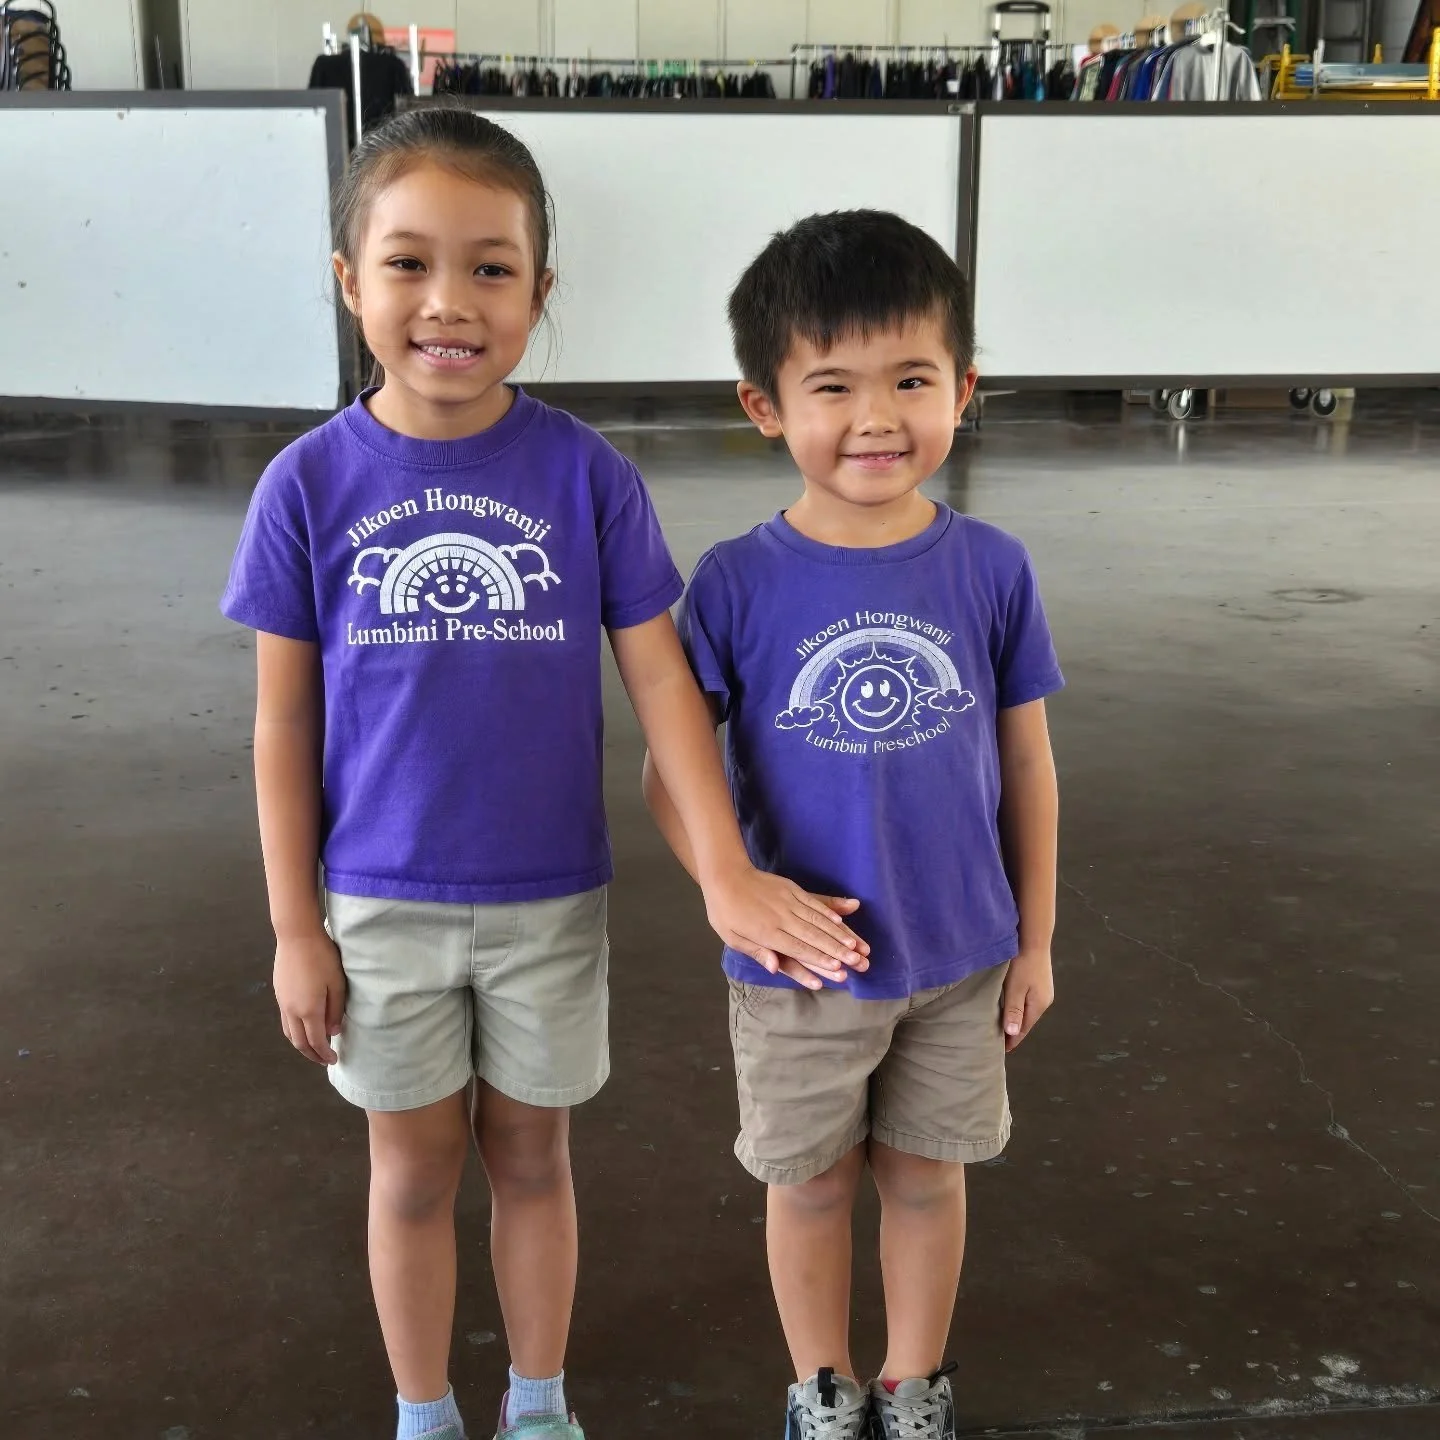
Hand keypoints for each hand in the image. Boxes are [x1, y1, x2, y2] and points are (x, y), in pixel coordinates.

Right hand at [274, 931, 346, 1064]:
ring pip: (289, 1033)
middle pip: (299, 1042)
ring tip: (313, 1048)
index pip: (316, 1041)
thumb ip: (335, 1010)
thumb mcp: (337, 983)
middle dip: (312, 1055)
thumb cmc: (322, 957)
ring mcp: (282, 1003)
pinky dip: (294, 1032)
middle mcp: (292, 1011)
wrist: (296, 936)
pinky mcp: (278, 994)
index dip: (324, 1054)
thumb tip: (333, 1032)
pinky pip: (284, 1021)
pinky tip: (303, 1028)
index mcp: (309, 1010)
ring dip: (301, 1045)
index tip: (334, 1060)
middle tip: (324, 1060)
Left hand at [701, 864, 868, 990]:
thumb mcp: (732, 937)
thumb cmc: (725, 911)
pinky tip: (843, 918)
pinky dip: (830, 911)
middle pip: (814, 935)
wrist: (726, 874)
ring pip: (819, 919)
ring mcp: (789, 900)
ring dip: (839, 932)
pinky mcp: (792, 888)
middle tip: (858, 960)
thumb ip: (756, 952)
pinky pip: (814, 902)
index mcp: (766, 932)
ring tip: (857, 943)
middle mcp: (782, 917)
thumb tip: (774, 967)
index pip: (798, 948)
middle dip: (838, 949)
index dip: (819, 958)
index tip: (838, 967)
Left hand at [1001, 948, 1052, 1050]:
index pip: (1024, 1029)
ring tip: (1001, 1026)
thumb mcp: (1015, 988)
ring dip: (1016, 1018)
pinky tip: (1009, 1006)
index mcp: (1039, 1005)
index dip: (1013, 1040)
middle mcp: (1044, 1000)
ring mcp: (1043, 990)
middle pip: (1027, 1021)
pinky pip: (1027, 1001)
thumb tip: (1013, 1034)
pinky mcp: (1039, 981)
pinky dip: (1018, 1007)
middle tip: (997, 1040)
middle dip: (1014, 1031)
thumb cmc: (1022, 963)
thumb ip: (1013, 1011)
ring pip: (1027, 1011)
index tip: (1000, 1050)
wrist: (1033, 938)